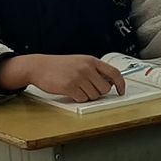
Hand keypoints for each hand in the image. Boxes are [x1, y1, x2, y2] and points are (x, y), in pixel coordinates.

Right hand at [0, 54, 126, 101]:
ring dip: (87, 96)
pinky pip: (82, 99)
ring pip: (94, 96)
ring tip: (77, 88)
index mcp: (91, 61)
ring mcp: (78, 77)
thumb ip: (94, 70)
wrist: (39, 66)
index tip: (121, 91)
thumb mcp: (80, 62)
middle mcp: (87, 68)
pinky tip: (71, 92)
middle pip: (105, 88)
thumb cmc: (60, 66)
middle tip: (88, 90)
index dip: (121, 84)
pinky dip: (78, 98)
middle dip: (99, 93)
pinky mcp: (70, 86)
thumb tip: (110, 83)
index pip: (114, 72)